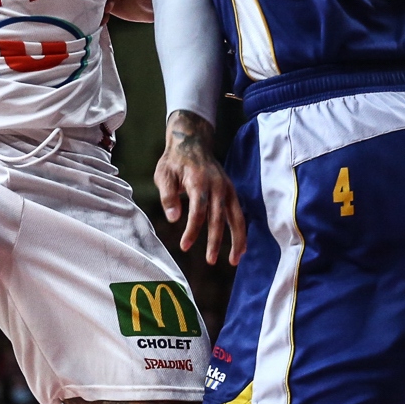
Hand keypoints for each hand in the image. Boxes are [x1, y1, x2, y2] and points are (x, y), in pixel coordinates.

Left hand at [155, 110, 244, 263]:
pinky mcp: (231, 192)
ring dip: (236, 240)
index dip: (192, 230)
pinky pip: (239, 214)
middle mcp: (218, 186)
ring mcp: (228, 189)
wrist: (192, 142)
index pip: (198, 211)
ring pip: (236, 217)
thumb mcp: (164, 174)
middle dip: (214, 241)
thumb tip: (174, 218)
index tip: (184, 246)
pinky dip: (241, 231)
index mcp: (200, 182)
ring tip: (234, 261)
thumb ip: (168, 196)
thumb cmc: (174, 161)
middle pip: (219, 217)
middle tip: (209, 261)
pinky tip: (240, 248)